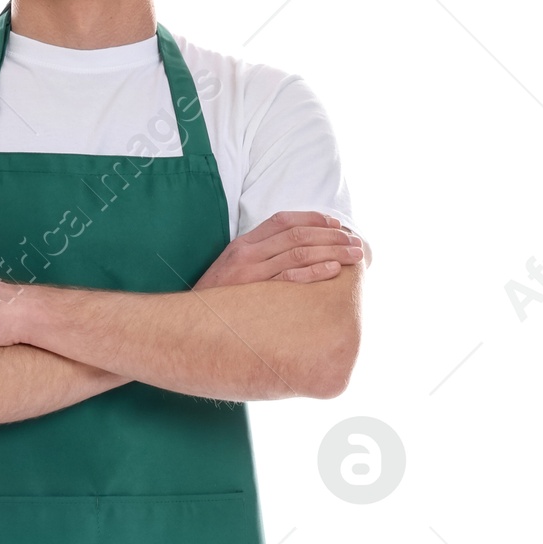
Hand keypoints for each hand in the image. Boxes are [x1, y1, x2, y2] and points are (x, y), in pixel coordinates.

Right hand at [194, 210, 370, 289]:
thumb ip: (258, 261)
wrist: (185, 324)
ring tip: (355, 256)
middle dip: (332, 236)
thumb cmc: (215, 303)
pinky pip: (289, 277)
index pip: (283, 220)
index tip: (336, 224)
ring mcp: (248, 271)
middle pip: (297, 234)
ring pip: (298, 252)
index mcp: (243, 244)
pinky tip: (333, 270)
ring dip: (332, 251)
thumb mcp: (232, 273)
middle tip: (357, 244)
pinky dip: (314, 271)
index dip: (313, 219)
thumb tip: (293, 259)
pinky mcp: (251, 291)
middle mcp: (246, 252)